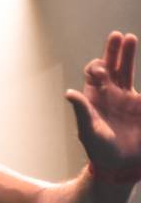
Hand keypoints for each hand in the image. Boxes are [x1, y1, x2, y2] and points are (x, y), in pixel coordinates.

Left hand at [66, 31, 140, 169]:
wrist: (120, 165)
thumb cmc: (99, 150)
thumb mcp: (88, 131)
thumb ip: (82, 111)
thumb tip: (69, 93)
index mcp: (94, 98)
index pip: (93, 75)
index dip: (96, 67)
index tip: (102, 70)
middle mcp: (110, 94)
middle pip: (111, 67)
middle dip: (113, 52)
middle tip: (117, 36)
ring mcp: (126, 98)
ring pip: (126, 71)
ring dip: (127, 55)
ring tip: (130, 38)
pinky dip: (140, 76)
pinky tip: (138, 58)